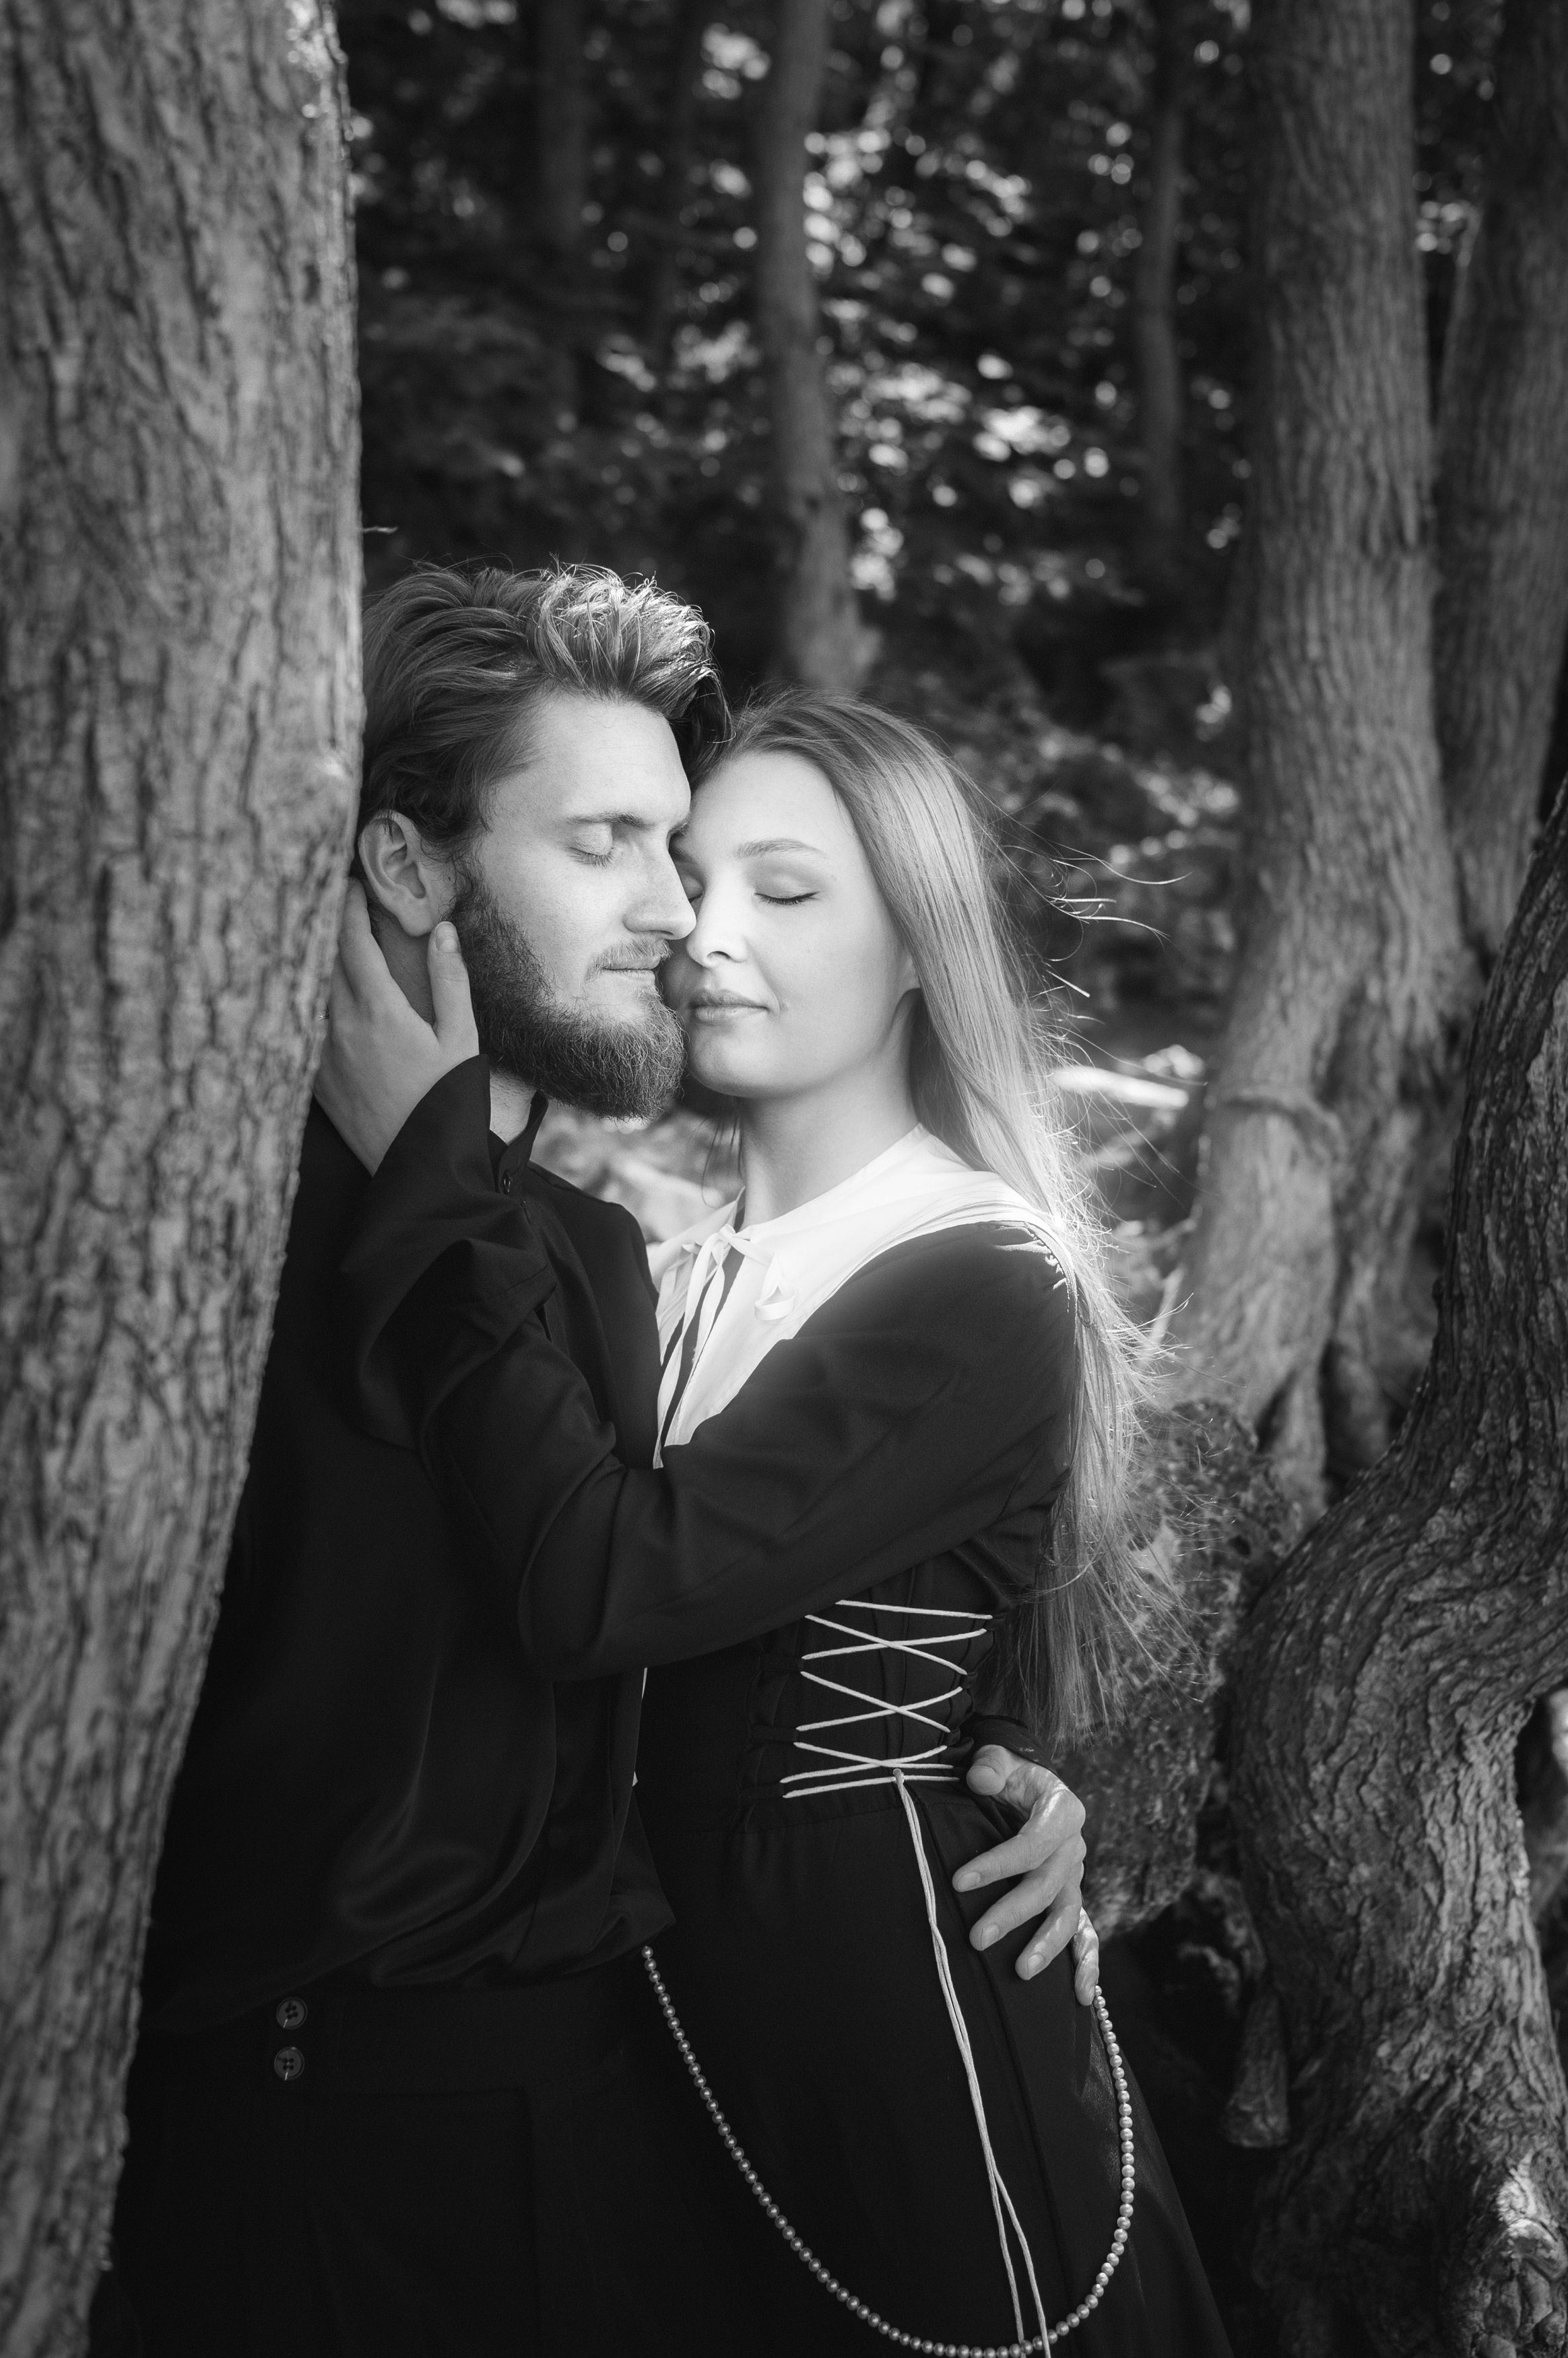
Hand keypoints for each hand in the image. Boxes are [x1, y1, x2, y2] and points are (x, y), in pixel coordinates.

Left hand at [314, 881, 479, 1172]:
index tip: (350, 883)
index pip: (350, 940)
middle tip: (328, 898)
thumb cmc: (448, 1102)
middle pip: (318, 957)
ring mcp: (321, 1053)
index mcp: (379, 1009)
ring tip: (314, 938)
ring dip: (309, 961)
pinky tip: (309, 995)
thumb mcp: (461, 1040)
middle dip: (323, 923)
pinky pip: (299, 1027)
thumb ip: (450, 981)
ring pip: (303, 990)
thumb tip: (441, 929)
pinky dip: (302, 1002)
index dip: (347, 905)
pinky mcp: (314, 1079)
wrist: (419, 1165)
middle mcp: (341, 1025)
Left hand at [955, 1747, 1098, 1998]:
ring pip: (1067, 1916)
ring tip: (1021, 1973)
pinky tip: (1080, 1996)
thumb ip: (991, 1765)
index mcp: (1063, 1810)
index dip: (998, 1863)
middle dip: (1012, 1913)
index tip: (958, 1882)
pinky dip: (1087, 1965)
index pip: (1034, 1842)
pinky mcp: (1070, 1898)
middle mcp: (1073, 1847)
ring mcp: (1074, 1877)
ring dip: (1047, 1946)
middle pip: (1047, 1886)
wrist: (1027, 1788)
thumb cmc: (1008, 1775)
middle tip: (976, 1938)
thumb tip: (980, 1780)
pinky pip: (1086, 1934)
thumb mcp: (999, 1759)